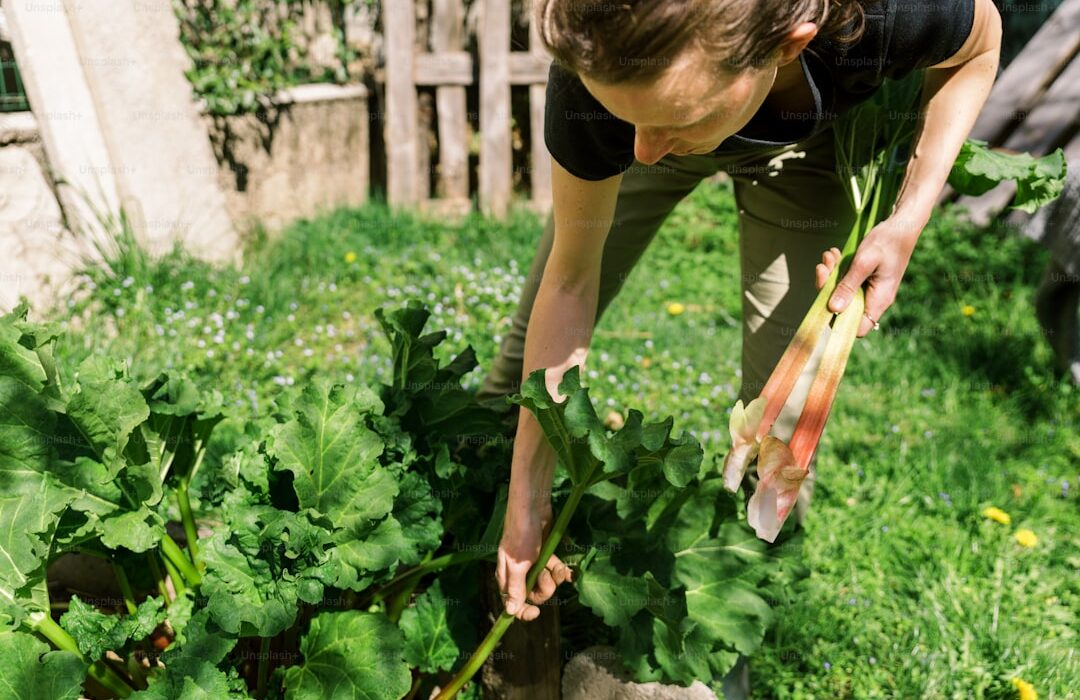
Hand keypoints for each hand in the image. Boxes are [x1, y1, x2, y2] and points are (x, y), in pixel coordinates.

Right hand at [496, 498, 572, 621]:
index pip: (512, 603)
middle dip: (544, 588)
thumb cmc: (521, 536)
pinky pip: (555, 570)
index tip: (535, 613)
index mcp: (507, 577)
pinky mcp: (546, 555)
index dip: (523, 611)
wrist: (533, 508)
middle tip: (546, 574)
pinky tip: (569, 572)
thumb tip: (510, 612)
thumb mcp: (517, 564)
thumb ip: (516, 588)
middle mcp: (519, 573)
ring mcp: (533, 565)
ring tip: (557, 566)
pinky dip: (562, 572)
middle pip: (533, 595)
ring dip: (555, 577)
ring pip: (546, 583)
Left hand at [815, 217, 921, 336]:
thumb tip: (833, 309)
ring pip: (842, 292)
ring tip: (829, 255)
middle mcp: (875, 299)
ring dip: (831, 275)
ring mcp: (870, 289)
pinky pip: (847, 280)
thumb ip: (848, 286)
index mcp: (879, 300)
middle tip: (823, 267)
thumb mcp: (864, 263)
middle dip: (828, 289)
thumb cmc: (887, 241)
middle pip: (844, 308)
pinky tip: (834, 254)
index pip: (857, 328)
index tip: (821, 304)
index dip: (838, 323)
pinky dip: (838, 269)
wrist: (902, 223)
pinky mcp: (866, 279)